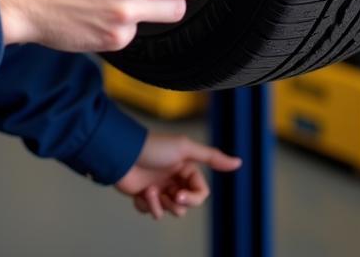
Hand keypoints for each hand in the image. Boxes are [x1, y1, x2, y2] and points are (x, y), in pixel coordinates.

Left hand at [116, 132, 241, 218]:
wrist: (121, 154)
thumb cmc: (152, 148)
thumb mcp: (185, 148)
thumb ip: (212, 157)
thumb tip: (239, 162)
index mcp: (185, 168)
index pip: (201, 193)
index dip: (193, 198)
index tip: (180, 194)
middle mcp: (173, 179)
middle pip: (187, 205)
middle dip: (176, 203)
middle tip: (166, 194)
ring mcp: (159, 187)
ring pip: (171, 211)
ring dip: (160, 205)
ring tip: (148, 191)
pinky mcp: (143, 196)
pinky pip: (152, 212)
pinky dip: (146, 206)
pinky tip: (140, 194)